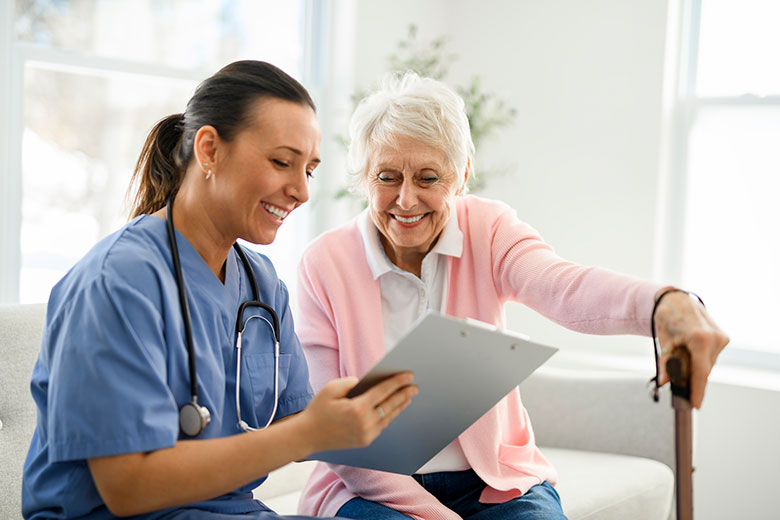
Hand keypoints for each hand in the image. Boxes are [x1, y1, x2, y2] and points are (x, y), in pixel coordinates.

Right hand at [298, 372, 416, 452]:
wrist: (307, 436)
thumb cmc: (318, 409)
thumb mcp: (331, 388)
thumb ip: (351, 382)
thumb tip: (366, 383)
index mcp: (358, 409)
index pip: (383, 392)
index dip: (397, 382)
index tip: (409, 375)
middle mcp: (365, 423)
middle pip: (390, 405)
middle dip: (404, 394)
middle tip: (414, 386)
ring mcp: (366, 435)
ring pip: (389, 417)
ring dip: (399, 406)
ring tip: (408, 397)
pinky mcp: (365, 441)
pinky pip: (382, 426)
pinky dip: (389, 416)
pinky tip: (393, 409)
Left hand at [653, 290, 728, 407]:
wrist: (677, 301)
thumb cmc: (667, 318)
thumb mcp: (663, 341)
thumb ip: (665, 363)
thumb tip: (664, 382)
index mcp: (700, 339)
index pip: (701, 372)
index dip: (698, 390)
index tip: (695, 405)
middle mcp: (715, 338)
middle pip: (704, 370)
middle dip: (692, 379)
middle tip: (678, 381)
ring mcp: (722, 338)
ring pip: (708, 364)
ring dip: (696, 367)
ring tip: (681, 355)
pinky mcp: (723, 338)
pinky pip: (711, 357)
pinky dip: (701, 359)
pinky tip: (690, 352)